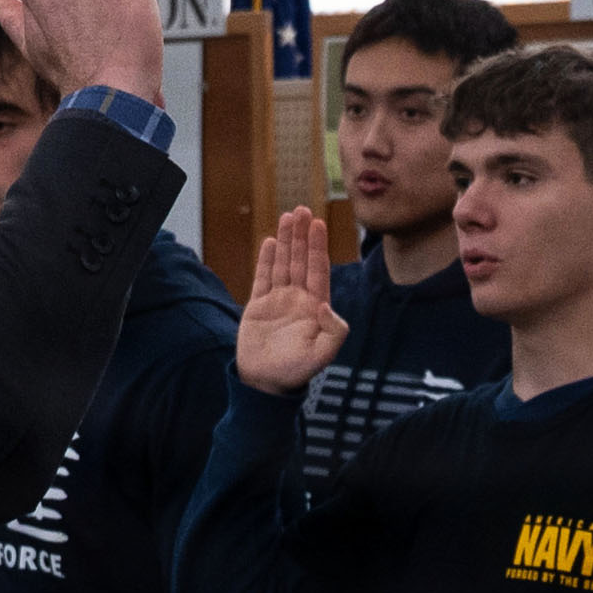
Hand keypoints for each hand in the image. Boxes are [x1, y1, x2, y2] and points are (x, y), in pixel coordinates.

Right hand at [237, 202, 350, 395]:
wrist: (265, 384)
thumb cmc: (296, 372)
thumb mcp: (323, 355)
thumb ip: (334, 330)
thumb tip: (324, 303)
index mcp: (316, 307)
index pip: (318, 270)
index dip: (318, 246)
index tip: (317, 223)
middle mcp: (298, 299)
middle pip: (301, 260)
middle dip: (302, 235)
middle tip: (302, 209)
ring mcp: (278, 300)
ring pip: (283, 263)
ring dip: (286, 240)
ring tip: (287, 216)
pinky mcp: (258, 305)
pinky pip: (262, 277)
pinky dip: (267, 259)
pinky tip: (271, 241)